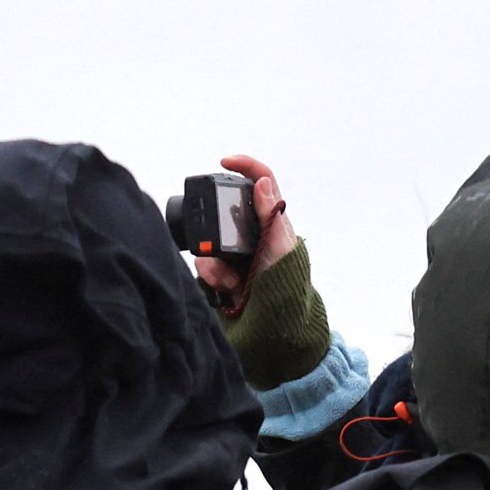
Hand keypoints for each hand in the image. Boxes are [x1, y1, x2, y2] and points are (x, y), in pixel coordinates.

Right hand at [192, 152, 299, 307]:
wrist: (274, 327)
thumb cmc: (287, 288)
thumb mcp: (282, 250)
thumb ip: (272, 216)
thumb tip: (262, 182)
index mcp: (271, 220)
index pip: (260, 180)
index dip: (245, 166)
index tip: (225, 162)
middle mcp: (251, 231)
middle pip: (223, 211)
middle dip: (217, 231)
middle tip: (224, 253)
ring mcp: (234, 252)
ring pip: (208, 240)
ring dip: (216, 264)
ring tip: (233, 282)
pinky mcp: (220, 271)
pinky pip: (203, 264)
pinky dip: (211, 277)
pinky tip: (227, 289)